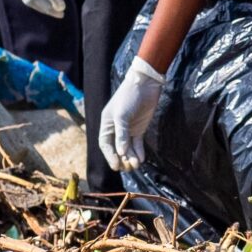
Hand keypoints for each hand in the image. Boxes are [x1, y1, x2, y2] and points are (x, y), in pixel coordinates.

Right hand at [99, 58, 166, 172]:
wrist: (145, 84)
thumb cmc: (129, 97)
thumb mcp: (122, 115)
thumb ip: (121, 134)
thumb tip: (121, 153)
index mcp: (107, 124)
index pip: (106, 145)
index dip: (110, 156)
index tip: (116, 166)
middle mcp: (116, 129)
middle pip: (116, 149)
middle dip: (122, 159)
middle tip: (128, 167)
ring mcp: (128, 129)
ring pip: (127, 148)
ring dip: (131, 157)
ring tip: (136, 165)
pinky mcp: (138, 129)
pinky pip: (137, 144)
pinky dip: (139, 152)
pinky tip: (141, 159)